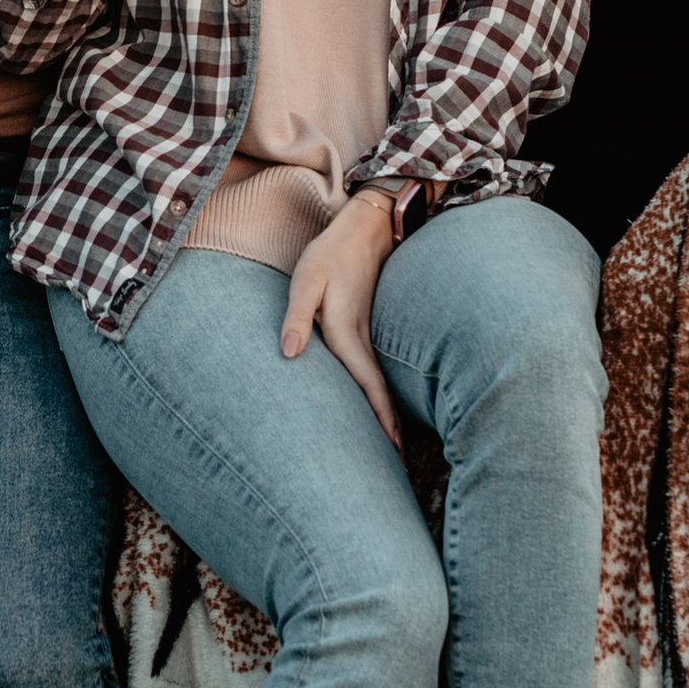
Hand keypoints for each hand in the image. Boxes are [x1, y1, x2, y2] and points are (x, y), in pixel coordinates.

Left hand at [280, 190, 401, 446]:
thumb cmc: (330, 253)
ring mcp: (371, 331)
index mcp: (348, 332)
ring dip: (388, 412)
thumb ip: (297, 317)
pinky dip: (383, 390)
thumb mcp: (306, 279)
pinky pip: (377, 367)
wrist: (366, 226)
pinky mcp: (370, 325)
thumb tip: (288, 354)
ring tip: (396, 443)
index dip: (380, 417)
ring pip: (380, 381)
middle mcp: (364, 337)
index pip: (366, 384)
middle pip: (379, 391)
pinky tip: (382, 401)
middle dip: (391, 427)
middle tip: (400, 461)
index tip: (393, 448)